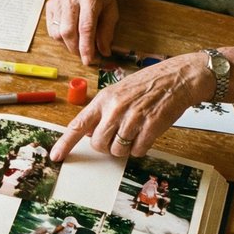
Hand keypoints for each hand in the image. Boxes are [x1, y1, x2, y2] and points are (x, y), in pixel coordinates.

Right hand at [45, 0, 117, 65]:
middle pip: (68, 31)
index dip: (87, 47)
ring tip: (79, 41)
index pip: (86, 27)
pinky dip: (61, 38)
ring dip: (68, 44)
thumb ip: (108, 31)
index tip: (89, 61)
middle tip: (85, 55)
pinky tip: (71, 33)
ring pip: (58, 33)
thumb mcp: (112, 9)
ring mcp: (58, 1)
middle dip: (76, 49)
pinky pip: (51, 30)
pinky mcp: (50, 5)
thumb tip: (104, 52)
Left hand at [50, 55, 207, 160]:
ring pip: (117, 151)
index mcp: (104, 99)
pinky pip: (137, 151)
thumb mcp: (118, 91)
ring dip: (125, 148)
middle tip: (118, 137)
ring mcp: (133, 118)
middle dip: (107, 146)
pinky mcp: (150, 126)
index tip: (56, 156)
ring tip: (135, 132)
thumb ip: (102, 112)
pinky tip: (147, 133)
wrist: (177, 77)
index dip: (65, 143)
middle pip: (98, 145)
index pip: (78, 124)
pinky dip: (141, 147)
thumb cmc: (147, 84)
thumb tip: (89, 132)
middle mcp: (115, 108)